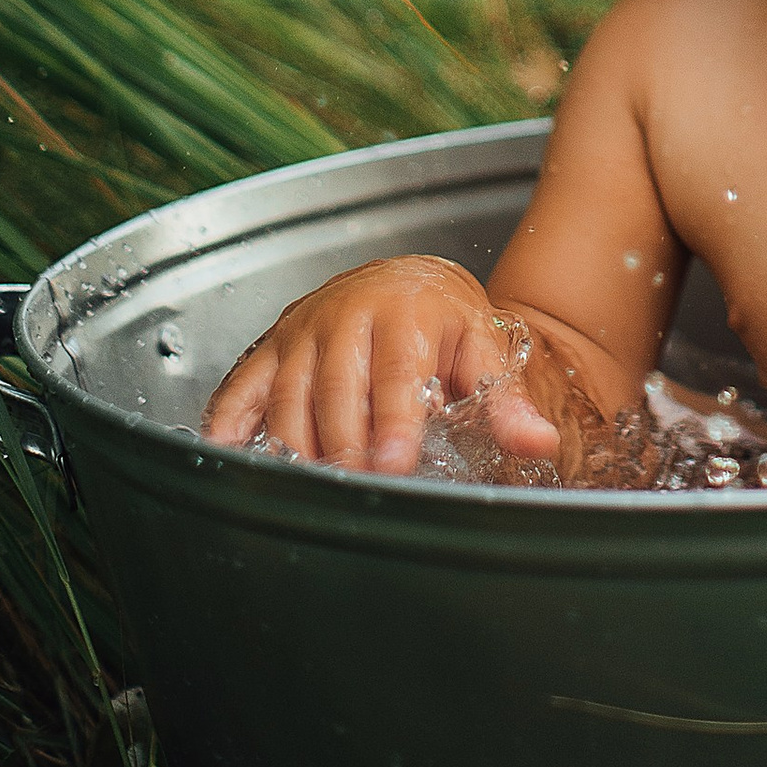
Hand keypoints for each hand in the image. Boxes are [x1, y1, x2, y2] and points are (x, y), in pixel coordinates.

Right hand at [199, 255, 562, 474]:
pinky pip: (242, 383)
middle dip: (343, 441)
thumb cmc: (447, 321)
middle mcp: (347, 315)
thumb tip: (539, 443)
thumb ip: (506, 401)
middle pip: (337, 386)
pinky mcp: (273, 345)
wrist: (409, 278)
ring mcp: (304, 330)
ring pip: (288, 390)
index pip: (398, 372)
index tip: (394, 464)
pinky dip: (229, 418)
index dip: (394, 422)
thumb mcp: (483, 348)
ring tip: (308, 488)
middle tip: (353, 486)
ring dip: (294, 441)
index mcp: (405, 314)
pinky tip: (226, 455)